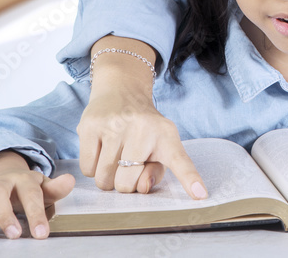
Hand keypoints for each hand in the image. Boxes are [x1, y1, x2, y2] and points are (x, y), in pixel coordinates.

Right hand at [0, 150, 74, 239]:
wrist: (6, 177)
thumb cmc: (27, 189)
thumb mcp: (44, 187)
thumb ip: (56, 188)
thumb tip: (70, 180)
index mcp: (23, 180)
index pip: (30, 195)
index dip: (36, 214)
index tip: (41, 234)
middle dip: (5, 214)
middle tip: (14, 234)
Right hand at [77, 36, 206, 199]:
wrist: (122, 91)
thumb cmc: (144, 129)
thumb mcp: (159, 145)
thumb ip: (155, 172)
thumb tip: (142, 187)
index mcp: (166, 136)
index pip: (180, 161)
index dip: (190, 179)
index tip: (201, 195)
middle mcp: (142, 129)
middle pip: (125, 184)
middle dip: (124, 183)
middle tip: (128, 163)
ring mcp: (114, 126)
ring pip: (103, 179)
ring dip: (107, 177)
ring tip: (115, 155)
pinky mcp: (90, 126)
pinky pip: (87, 169)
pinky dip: (92, 167)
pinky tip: (101, 149)